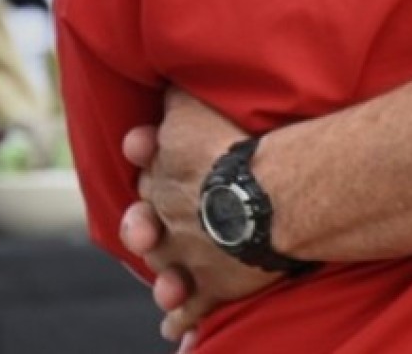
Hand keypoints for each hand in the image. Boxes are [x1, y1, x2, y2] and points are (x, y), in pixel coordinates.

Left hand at [120, 89, 278, 343]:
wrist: (269, 195)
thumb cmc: (235, 143)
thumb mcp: (195, 106)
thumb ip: (177, 98)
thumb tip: (165, 83)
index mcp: (162, 170)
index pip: (148, 162)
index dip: (148, 154)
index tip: (142, 147)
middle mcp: (164, 216)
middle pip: (146, 219)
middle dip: (143, 222)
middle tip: (147, 225)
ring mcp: (185, 256)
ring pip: (162, 268)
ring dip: (162, 274)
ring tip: (164, 284)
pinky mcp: (212, 286)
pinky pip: (189, 310)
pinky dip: (181, 321)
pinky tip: (174, 332)